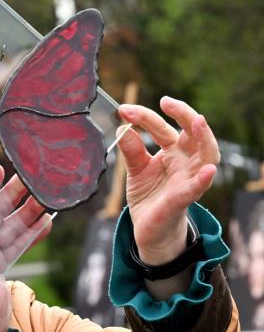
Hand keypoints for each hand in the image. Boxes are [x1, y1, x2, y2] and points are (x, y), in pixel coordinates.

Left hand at [116, 97, 218, 297]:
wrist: (148, 228)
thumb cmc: (148, 196)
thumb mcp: (135, 170)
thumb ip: (131, 150)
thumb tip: (122, 127)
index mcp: (173, 151)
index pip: (164, 128)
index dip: (146, 117)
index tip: (125, 109)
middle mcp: (185, 161)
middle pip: (191, 133)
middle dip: (182, 114)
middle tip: (167, 102)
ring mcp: (188, 178)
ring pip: (207, 155)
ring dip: (204, 137)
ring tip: (198, 121)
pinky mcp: (184, 198)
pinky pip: (198, 188)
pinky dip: (204, 179)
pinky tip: (208, 171)